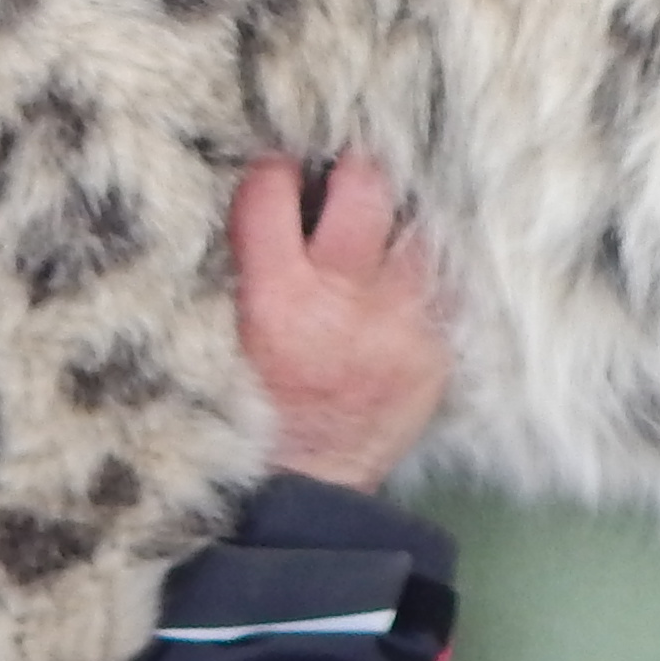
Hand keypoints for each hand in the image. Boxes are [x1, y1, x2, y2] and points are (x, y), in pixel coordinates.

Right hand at [235, 152, 450, 489]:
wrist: (306, 489)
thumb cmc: (249, 406)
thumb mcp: (219, 334)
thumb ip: (241, 264)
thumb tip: (267, 189)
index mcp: (276, 299)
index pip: (273, 190)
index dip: (273, 171)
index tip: (278, 175)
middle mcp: (347, 304)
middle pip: (367, 187)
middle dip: (352, 172)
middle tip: (341, 177)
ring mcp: (403, 327)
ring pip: (417, 230)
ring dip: (395, 225)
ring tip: (378, 230)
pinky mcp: (438, 352)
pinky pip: (441, 286)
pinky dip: (419, 277)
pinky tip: (400, 280)